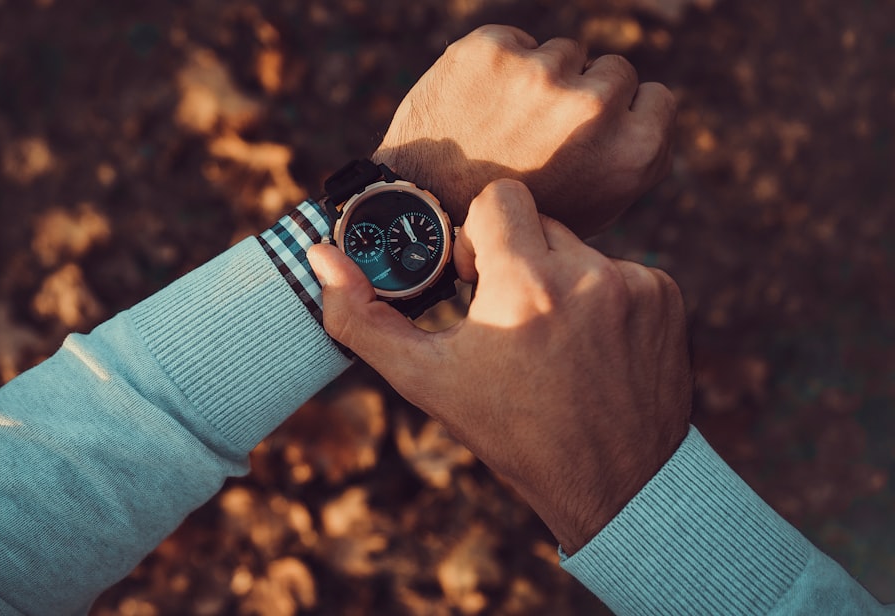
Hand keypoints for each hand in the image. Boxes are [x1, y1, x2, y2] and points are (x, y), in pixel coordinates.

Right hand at [307, 180, 691, 553]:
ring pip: (580, 246)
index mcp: (527, 286)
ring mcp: (637, 286)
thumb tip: (320, 255)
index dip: (479, 234)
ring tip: (557, 338)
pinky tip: (595, 345)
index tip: (479, 279)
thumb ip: (363, 316)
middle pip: (539, 220)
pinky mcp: (668, 299)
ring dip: (560, 278)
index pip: (500, 197)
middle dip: (517, 256)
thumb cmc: (511, 433)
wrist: (615, 485)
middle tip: (512, 314)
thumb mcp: (426, 380)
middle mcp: (590, 276)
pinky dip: (604, 296)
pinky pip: (623, 269)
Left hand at [373, 25, 675, 235]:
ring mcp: (542, 73)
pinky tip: (478, 106)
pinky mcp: (495, 49)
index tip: (593, 131)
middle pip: (614, 69)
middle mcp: (593, 108)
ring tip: (504, 125)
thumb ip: (631, 158)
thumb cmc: (515, 214)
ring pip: (563, 53)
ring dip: (539, 81)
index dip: (623, 114)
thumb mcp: (593, 209)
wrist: (426, 211)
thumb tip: (644, 110)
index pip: (656, 97)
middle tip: (541, 133)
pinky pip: (516, 42)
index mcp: (631, 152)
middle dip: (582, 94)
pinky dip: (499, 68)